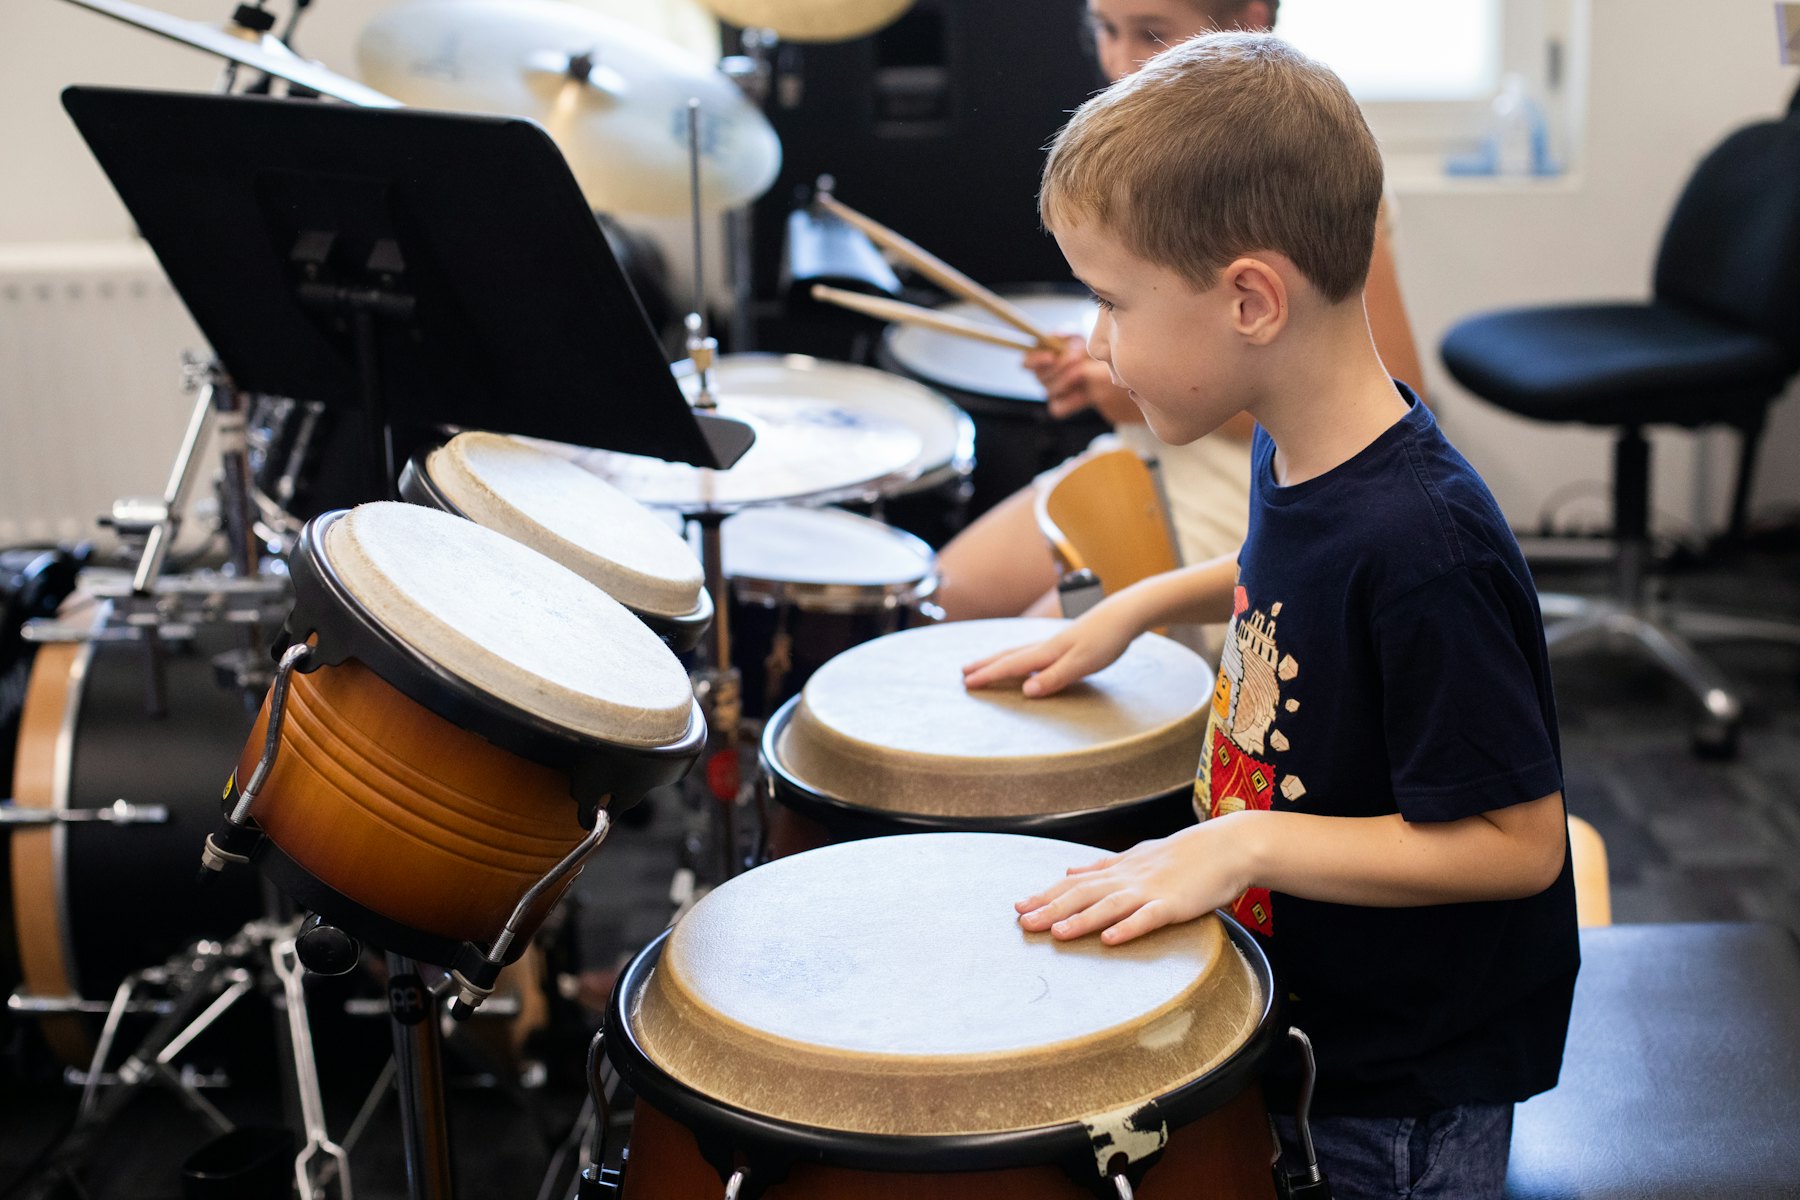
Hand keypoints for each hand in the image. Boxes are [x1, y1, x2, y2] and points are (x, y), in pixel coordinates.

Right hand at [960, 598, 1142, 696]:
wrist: (1124, 615)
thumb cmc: (1106, 640)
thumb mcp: (1082, 664)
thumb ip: (1055, 678)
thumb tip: (1026, 691)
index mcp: (1047, 653)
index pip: (1011, 666)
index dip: (989, 676)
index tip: (968, 684)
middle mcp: (1046, 646)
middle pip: (1008, 655)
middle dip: (985, 665)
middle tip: (963, 673)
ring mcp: (1054, 643)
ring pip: (1018, 652)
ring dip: (998, 659)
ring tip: (983, 664)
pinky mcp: (1065, 643)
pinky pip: (1031, 652)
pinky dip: (1017, 657)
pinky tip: (1022, 661)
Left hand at [1014, 822, 1252, 944]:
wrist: (1229, 846)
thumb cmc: (1186, 853)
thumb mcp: (1138, 854)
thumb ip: (1103, 864)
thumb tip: (1069, 867)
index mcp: (1120, 868)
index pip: (1075, 881)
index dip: (1046, 893)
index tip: (1018, 905)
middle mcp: (1129, 877)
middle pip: (1084, 893)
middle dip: (1051, 907)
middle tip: (1022, 922)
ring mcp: (1151, 890)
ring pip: (1110, 906)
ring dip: (1081, 920)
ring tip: (1056, 933)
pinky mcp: (1175, 904)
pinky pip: (1148, 917)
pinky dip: (1128, 928)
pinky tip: (1110, 940)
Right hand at [1023, 335, 1144, 424]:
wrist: (1120, 378)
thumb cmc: (1100, 353)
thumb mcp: (1088, 339)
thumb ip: (1070, 337)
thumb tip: (1057, 335)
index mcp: (1046, 356)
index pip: (1027, 360)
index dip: (1035, 359)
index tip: (1051, 356)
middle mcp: (1046, 374)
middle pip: (1039, 375)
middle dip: (1059, 366)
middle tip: (1077, 357)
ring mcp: (1054, 392)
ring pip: (1049, 390)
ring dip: (1066, 380)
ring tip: (1083, 373)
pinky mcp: (1063, 406)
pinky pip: (1058, 408)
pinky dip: (1070, 402)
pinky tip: (1083, 395)